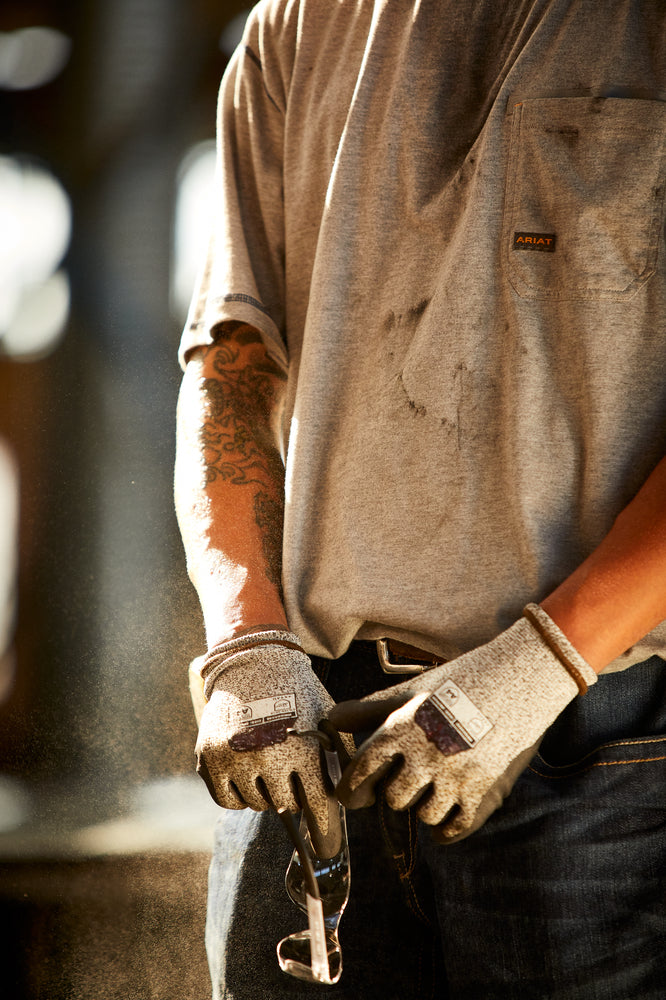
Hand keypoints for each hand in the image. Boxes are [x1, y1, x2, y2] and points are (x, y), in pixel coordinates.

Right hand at [195, 634, 350, 856]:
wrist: (253, 660)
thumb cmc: (297, 691)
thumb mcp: (327, 718)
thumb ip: (341, 758)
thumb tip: (355, 800)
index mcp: (302, 748)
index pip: (315, 807)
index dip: (324, 830)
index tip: (327, 849)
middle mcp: (267, 756)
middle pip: (285, 807)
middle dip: (293, 796)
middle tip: (292, 776)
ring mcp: (234, 758)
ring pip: (256, 804)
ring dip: (266, 792)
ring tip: (269, 763)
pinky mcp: (209, 757)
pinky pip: (227, 800)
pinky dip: (239, 794)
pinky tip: (248, 772)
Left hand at [328, 605, 596, 842]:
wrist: (521, 678)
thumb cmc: (461, 681)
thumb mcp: (413, 690)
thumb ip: (370, 709)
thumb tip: (331, 719)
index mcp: (401, 730)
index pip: (361, 773)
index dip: (352, 789)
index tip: (354, 795)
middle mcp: (424, 757)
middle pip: (393, 800)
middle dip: (396, 793)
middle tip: (408, 780)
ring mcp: (456, 778)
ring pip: (424, 816)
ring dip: (424, 807)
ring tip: (433, 790)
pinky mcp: (487, 793)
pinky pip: (455, 830)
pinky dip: (447, 831)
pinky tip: (446, 818)